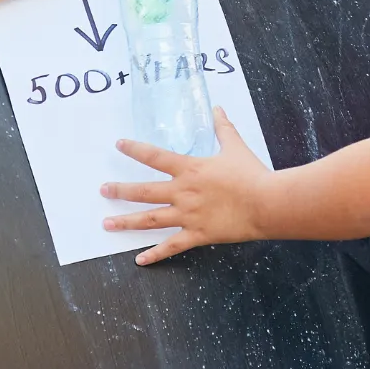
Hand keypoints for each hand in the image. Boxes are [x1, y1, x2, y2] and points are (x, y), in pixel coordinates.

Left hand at [101, 107, 269, 264]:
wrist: (266, 202)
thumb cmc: (252, 174)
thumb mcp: (235, 147)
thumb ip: (223, 128)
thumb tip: (218, 108)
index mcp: (190, 169)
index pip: (155, 156)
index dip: (135, 149)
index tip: (119, 145)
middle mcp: (182, 192)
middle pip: (144, 191)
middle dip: (120, 191)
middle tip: (103, 190)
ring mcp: (187, 215)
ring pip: (150, 220)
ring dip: (126, 222)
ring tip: (107, 224)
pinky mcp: (197, 234)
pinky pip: (171, 246)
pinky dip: (155, 254)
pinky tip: (139, 260)